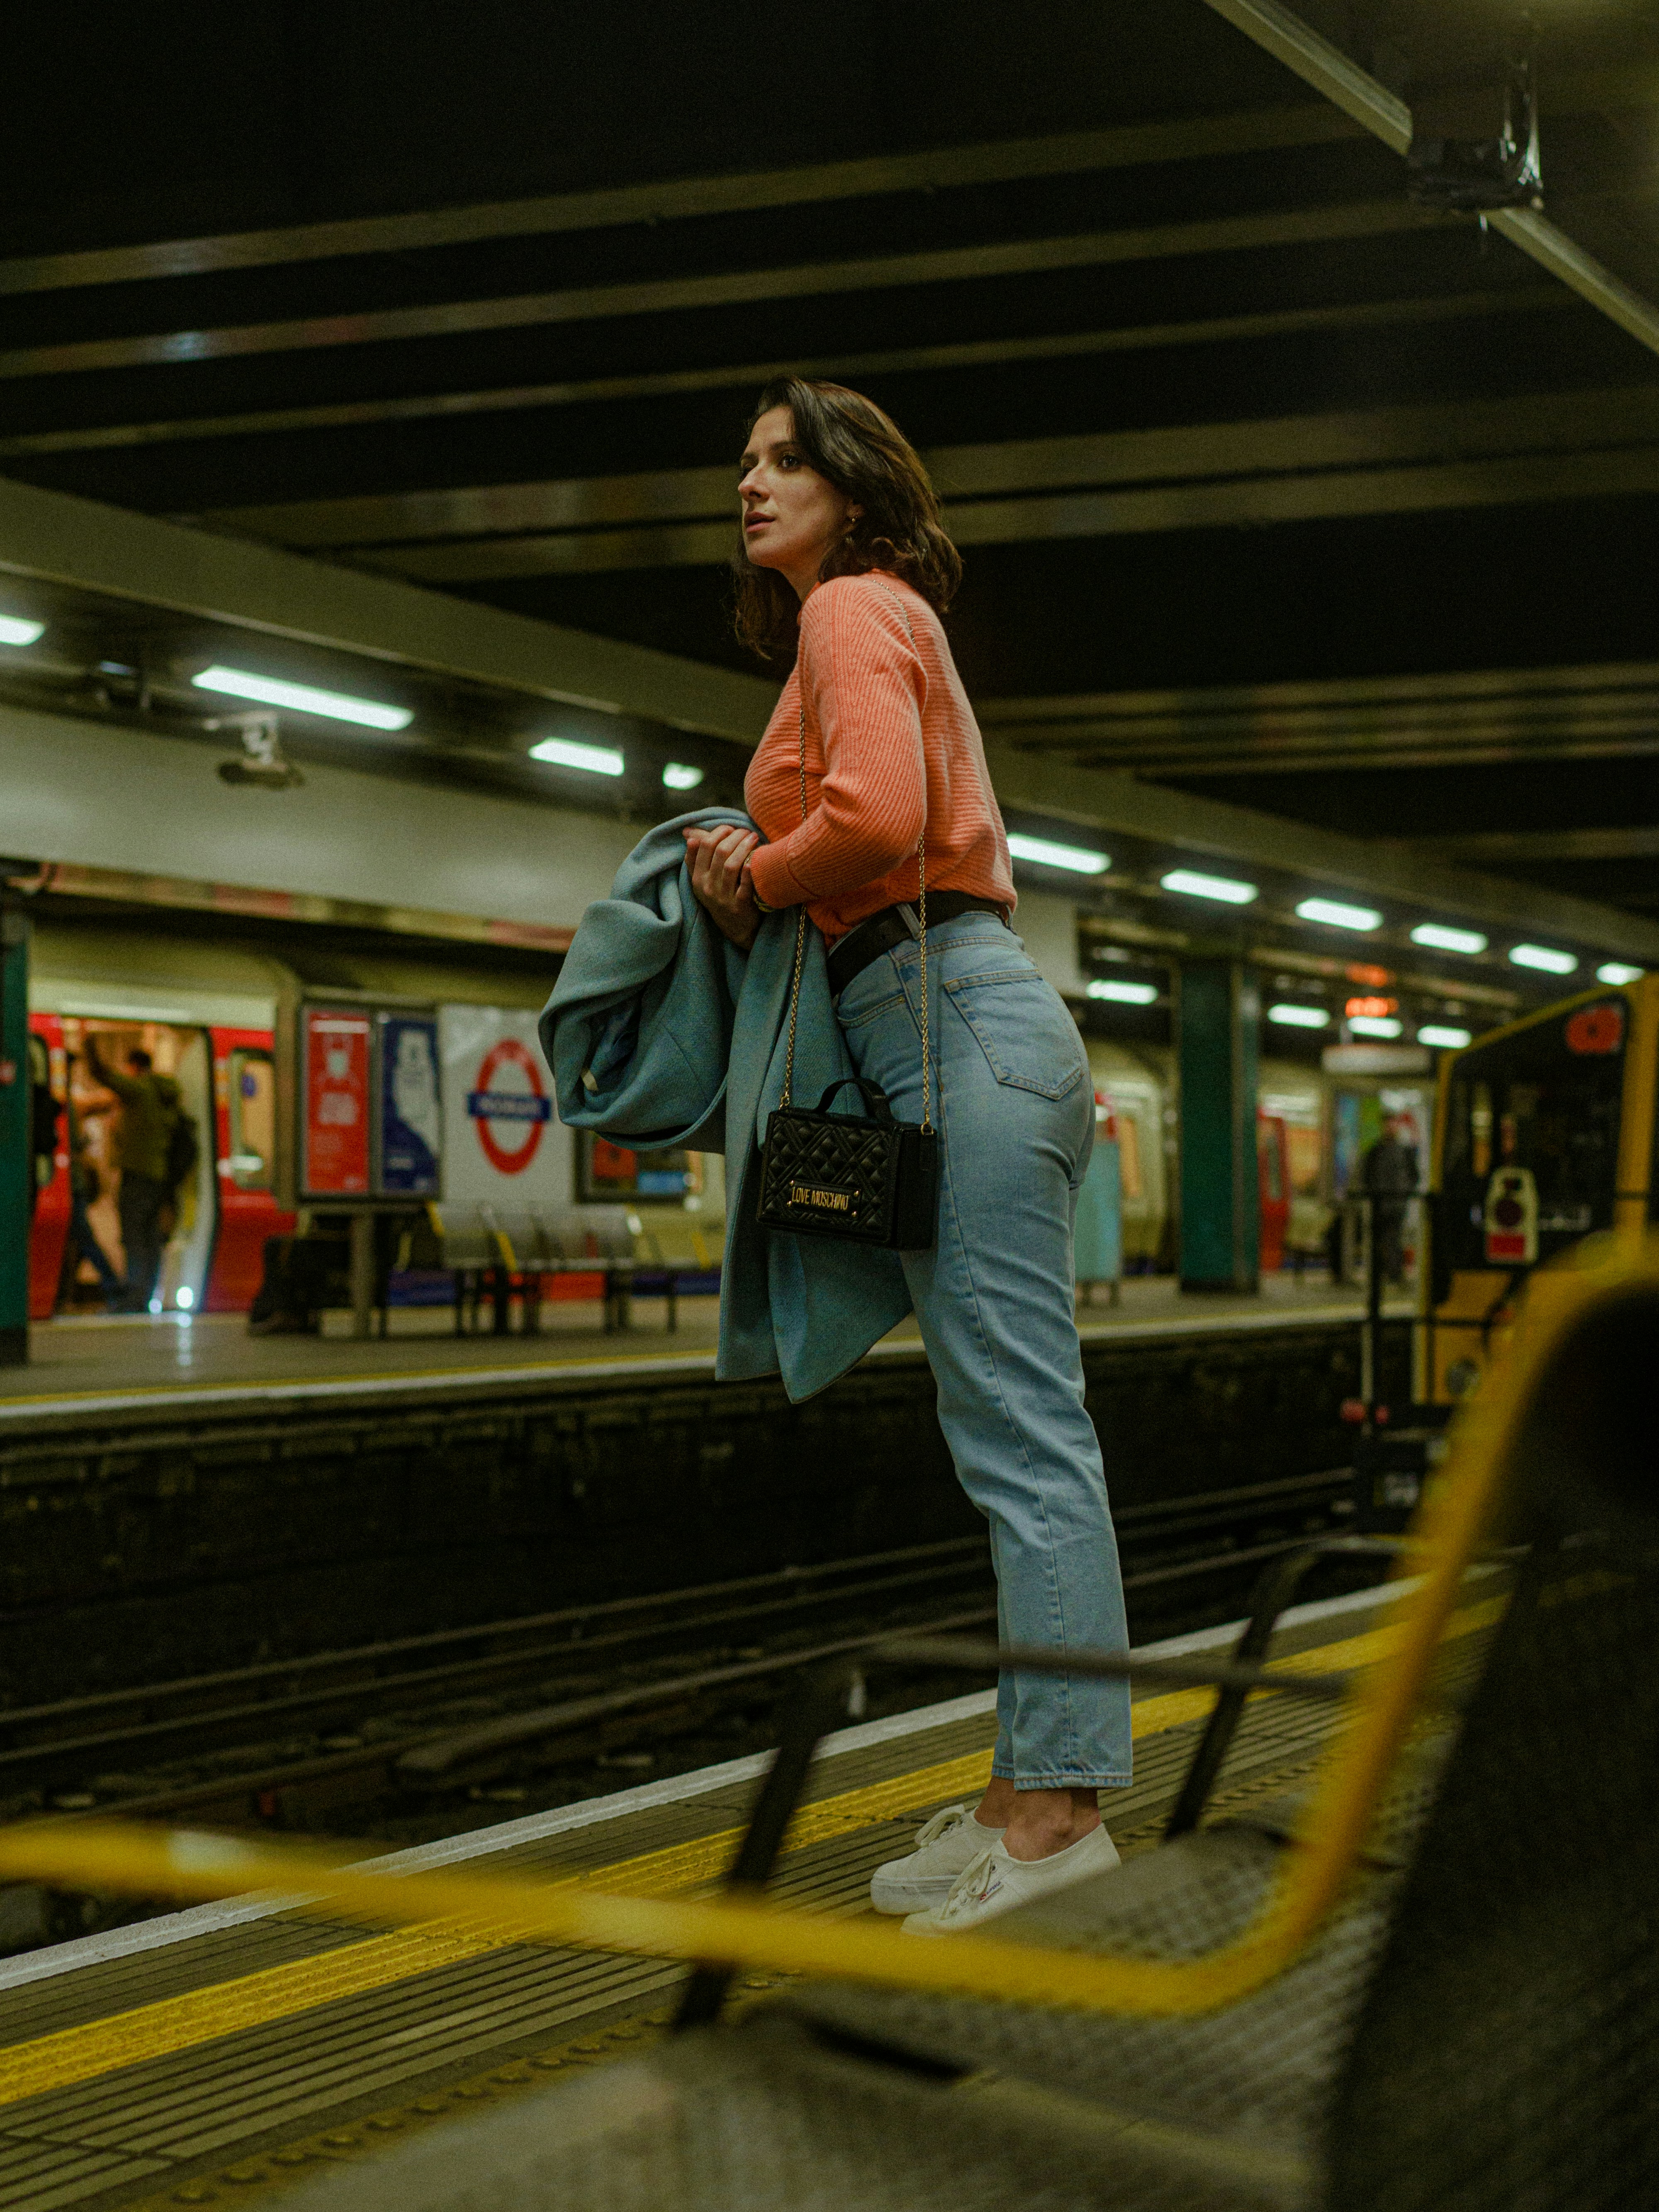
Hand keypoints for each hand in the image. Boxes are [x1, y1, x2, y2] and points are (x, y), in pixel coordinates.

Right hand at [683, 824, 761, 948]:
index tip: (729, 828)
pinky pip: (743, 886)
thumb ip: (696, 856)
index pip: (703, 846)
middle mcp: (707, 887)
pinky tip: (753, 861)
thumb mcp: (703, 879)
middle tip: (746, 831)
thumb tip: (688, 833)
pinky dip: (748, 872)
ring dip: (743, 847)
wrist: (736, 927)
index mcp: (697, 877)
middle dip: (734, 836)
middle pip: (719, 852)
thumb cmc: (720, 895)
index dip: (717, 832)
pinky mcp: (739, 906)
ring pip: (730, 865)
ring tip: (753, 838)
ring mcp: (723, 897)